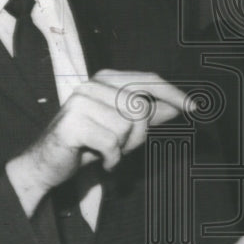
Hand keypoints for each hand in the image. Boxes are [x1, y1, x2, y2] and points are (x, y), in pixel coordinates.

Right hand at [8, 69, 189, 213]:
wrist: (48, 164)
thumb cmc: (88, 143)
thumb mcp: (123, 127)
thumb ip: (150, 115)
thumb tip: (180, 106)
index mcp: (105, 79)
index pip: (148, 79)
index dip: (174, 93)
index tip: (195, 108)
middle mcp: (92, 84)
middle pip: (140, 107)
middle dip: (138, 134)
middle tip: (121, 147)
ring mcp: (80, 101)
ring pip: (127, 127)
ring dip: (122, 148)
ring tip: (106, 151)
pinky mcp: (72, 123)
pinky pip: (112, 143)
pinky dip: (111, 159)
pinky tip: (100, 160)